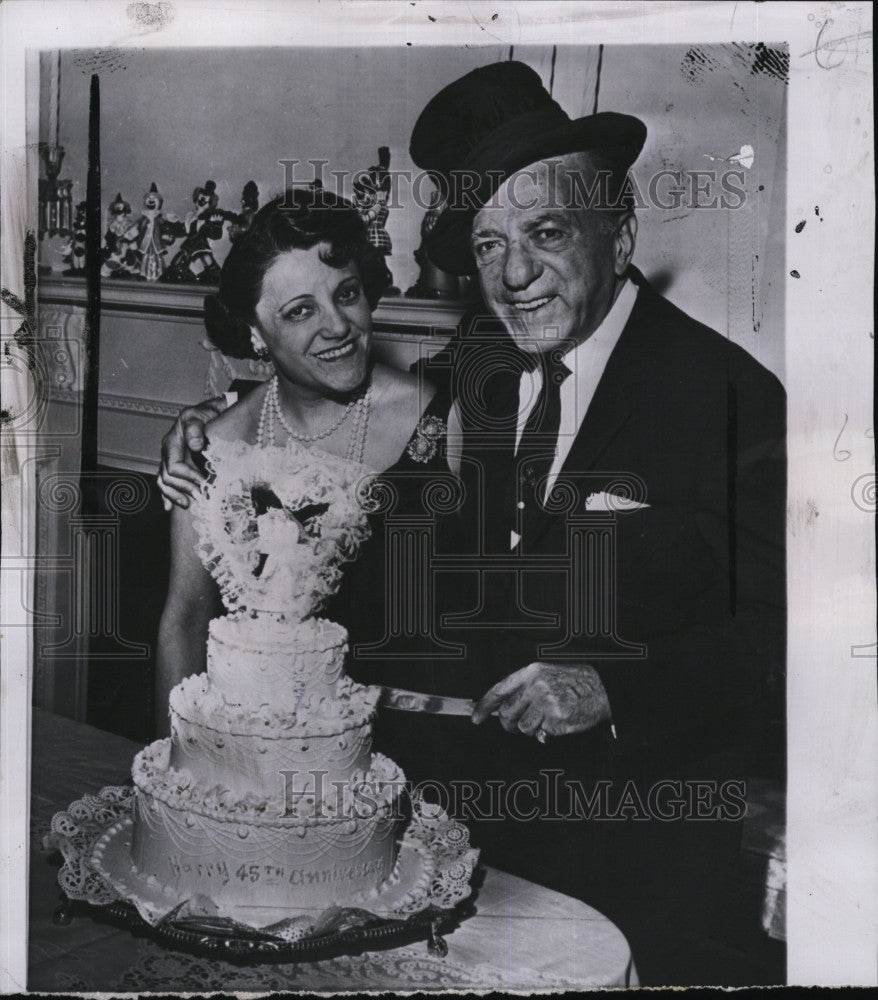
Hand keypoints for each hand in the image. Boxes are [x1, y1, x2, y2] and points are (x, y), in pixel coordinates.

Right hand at [157, 396, 227, 510]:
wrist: (210, 413)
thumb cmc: (206, 414)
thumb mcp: (201, 415)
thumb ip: (196, 428)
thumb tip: (194, 445)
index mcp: (171, 443)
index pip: (173, 466)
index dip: (187, 477)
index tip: (203, 482)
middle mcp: (168, 452)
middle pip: (167, 477)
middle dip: (183, 488)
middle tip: (201, 496)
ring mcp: (170, 459)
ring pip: (164, 482)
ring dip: (174, 495)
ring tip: (187, 504)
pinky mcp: (177, 464)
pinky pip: (166, 482)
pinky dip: (167, 495)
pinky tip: (169, 507)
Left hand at [472, 662, 610, 737]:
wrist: (601, 688)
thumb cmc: (573, 683)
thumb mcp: (545, 675)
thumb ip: (524, 689)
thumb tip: (502, 709)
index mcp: (531, 672)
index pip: (499, 690)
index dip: (485, 706)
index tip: (477, 718)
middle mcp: (536, 687)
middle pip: (507, 714)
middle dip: (509, 724)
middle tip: (519, 724)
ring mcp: (547, 704)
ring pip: (523, 728)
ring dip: (532, 728)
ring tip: (547, 718)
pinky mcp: (557, 720)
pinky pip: (542, 734)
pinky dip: (548, 733)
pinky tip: (559, 721)